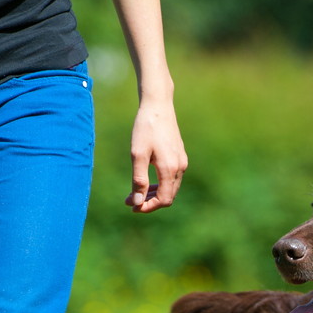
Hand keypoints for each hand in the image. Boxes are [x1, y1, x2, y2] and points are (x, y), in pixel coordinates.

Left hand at [126, 98, 186, 212]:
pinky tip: (146, 180)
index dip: (148, 207)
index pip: (164, 199)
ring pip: (171, 188)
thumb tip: (137, 202)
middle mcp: (180, 167)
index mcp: (170, 168)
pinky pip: (172, 178)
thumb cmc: (145, 128)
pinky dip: (160, 184)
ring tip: (135, 192)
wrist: (158, 105)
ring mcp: (182, 162)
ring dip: (154, 194)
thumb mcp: (137, 154)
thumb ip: (138, 180)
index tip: (132, 206)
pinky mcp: (180, 156)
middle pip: (168, 196)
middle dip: (149, 202)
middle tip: (129, 200)